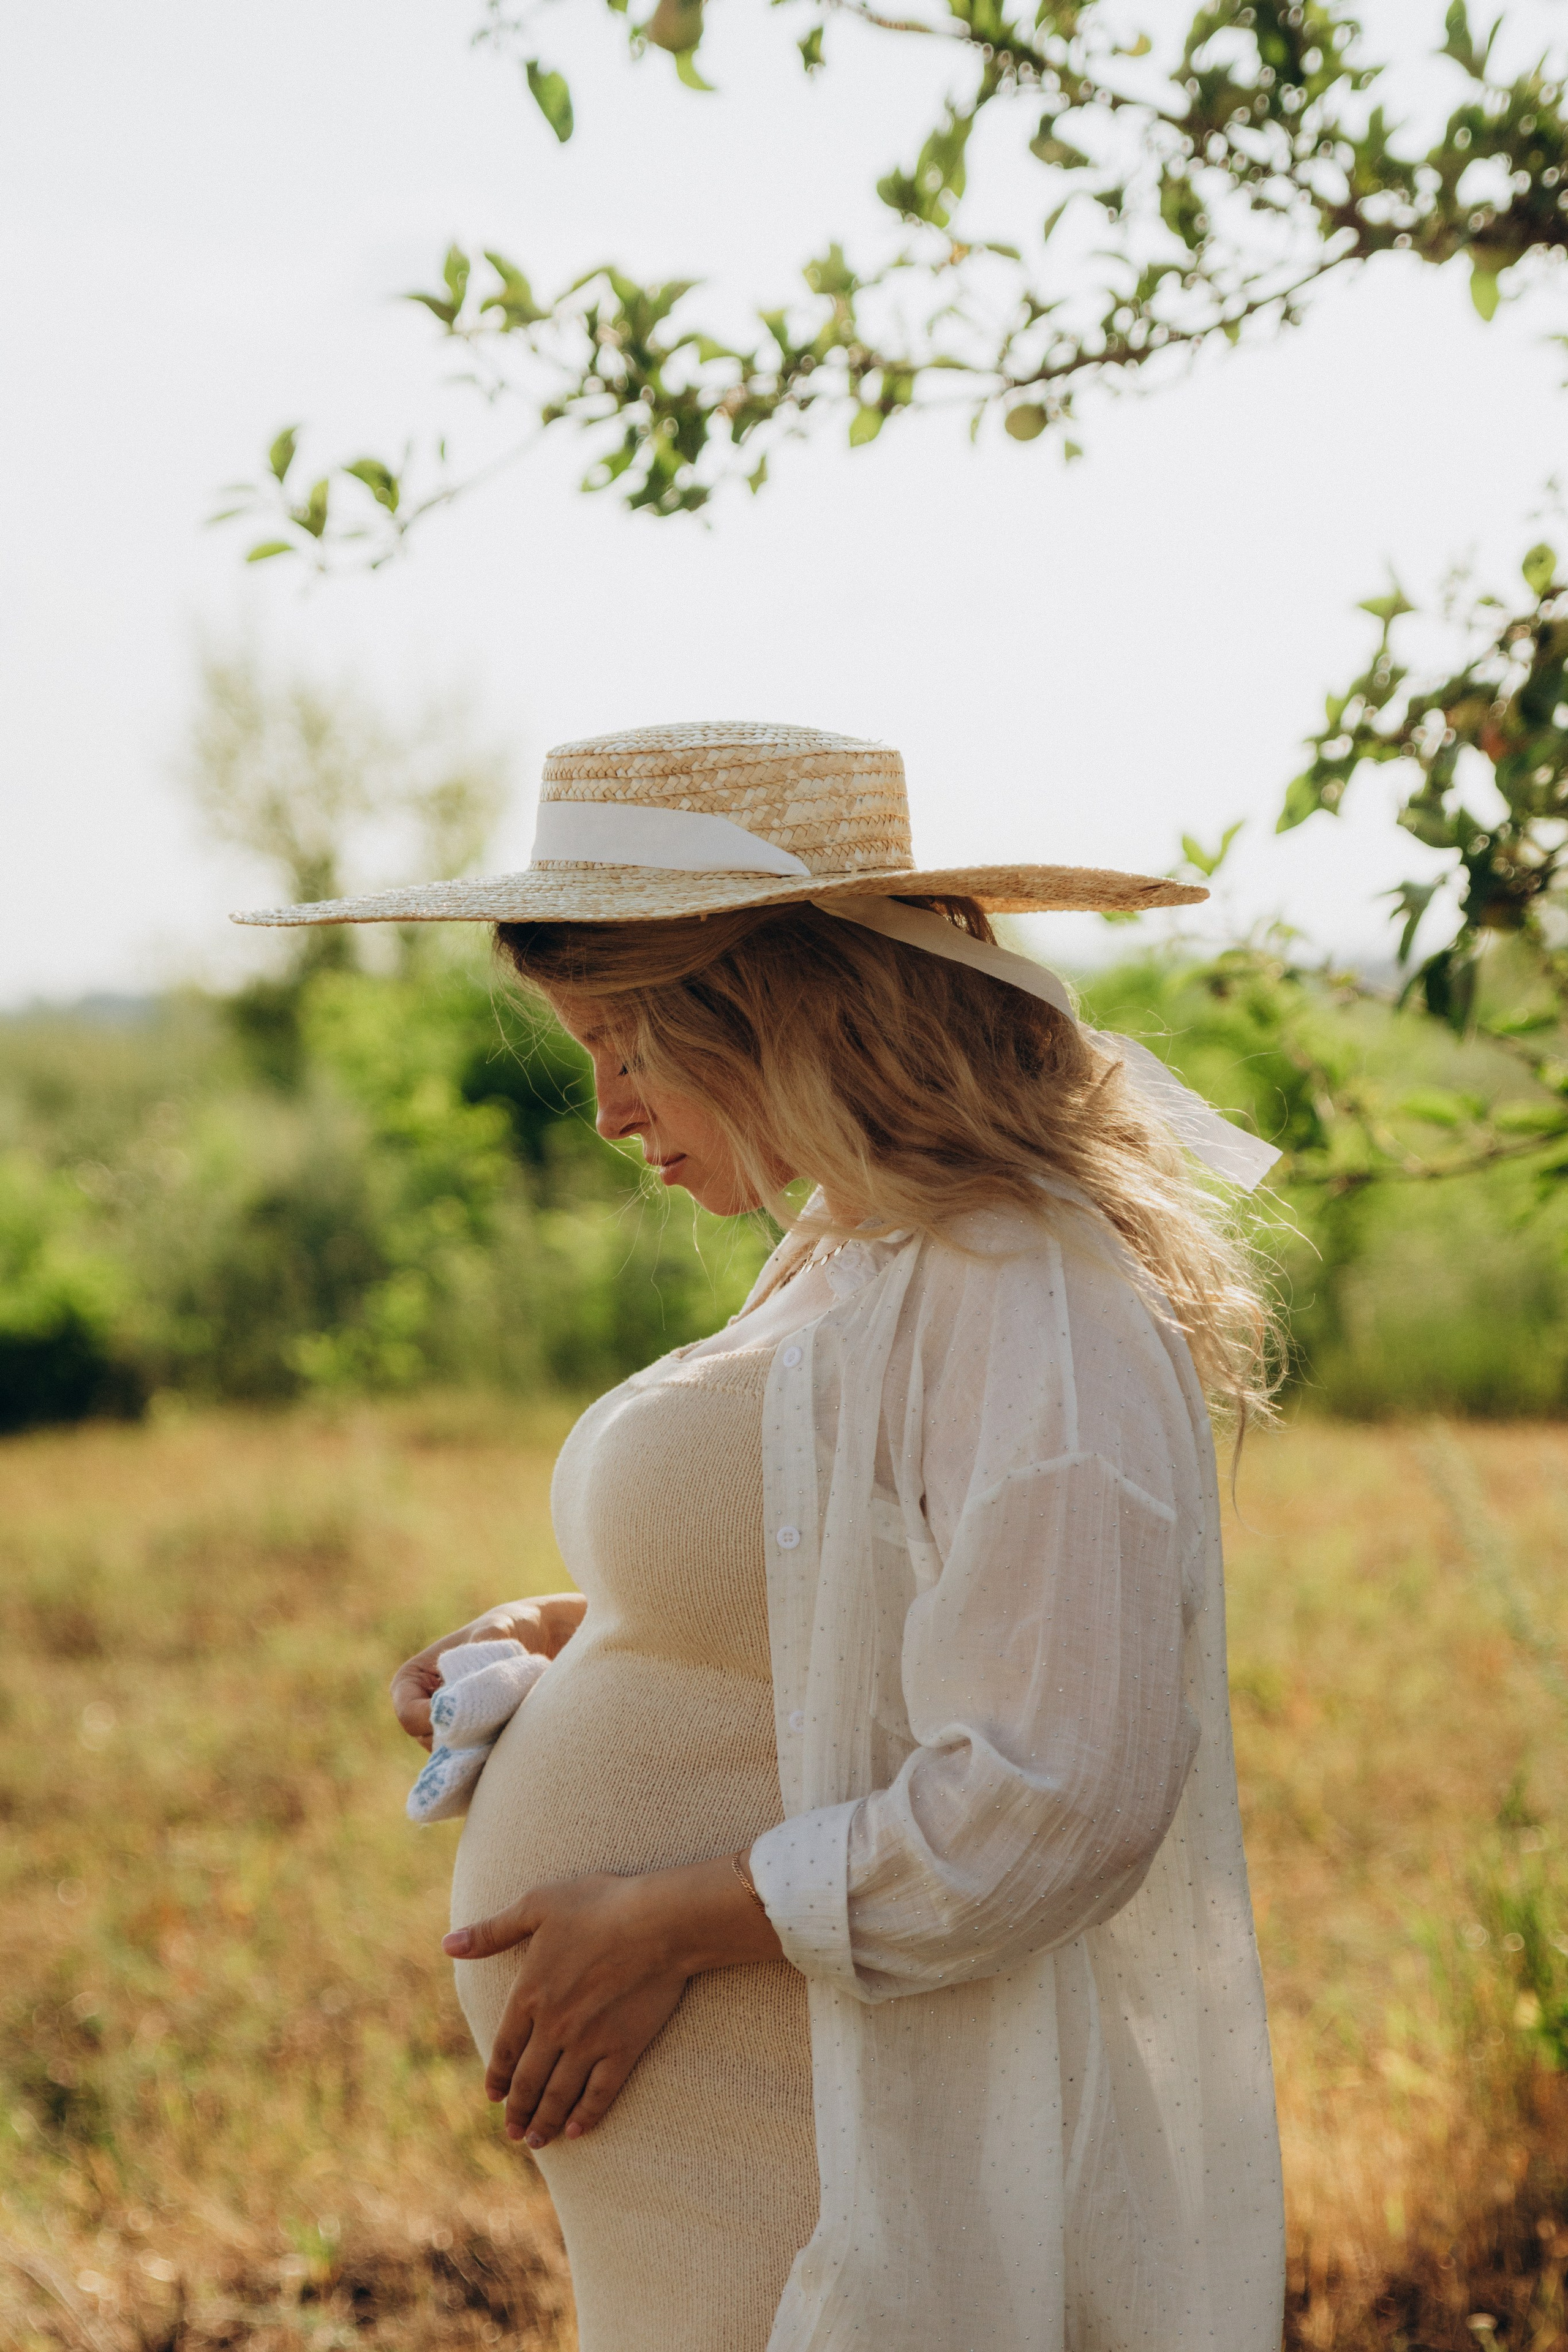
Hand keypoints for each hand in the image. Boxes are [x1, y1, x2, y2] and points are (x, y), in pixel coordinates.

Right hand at [390, 1593, 585, 1748]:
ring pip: (453, 1758)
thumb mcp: (497, 1628)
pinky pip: (473, 1763)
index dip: (438, 1718)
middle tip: (500, 1715)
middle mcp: (421, 1711)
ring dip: (482, 1743)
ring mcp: (445, 1731)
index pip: (409, 1717)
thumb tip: (468, 1683)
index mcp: (410, 1680)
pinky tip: (514, 1732)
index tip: (475, 1708)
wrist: (539, 1640)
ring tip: (510, 1716)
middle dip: (465, 1734)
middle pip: (430, 1743)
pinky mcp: (469, 1745)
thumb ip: (482, 1648)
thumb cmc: (510, 1628)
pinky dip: (493, 1751)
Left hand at [443, 1853, 783, 2146]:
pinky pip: (599, 2092)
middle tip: (512, 2132)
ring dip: (544, 2121)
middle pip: (528, 2080)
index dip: (497, 2076)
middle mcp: (554, 2027)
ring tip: (536, 2141)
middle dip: (517, 2109)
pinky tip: (577, 2129)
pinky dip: (586, 2115)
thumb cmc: (598, 1904)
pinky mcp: (623, 2049)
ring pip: (559, 2093)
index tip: (494, 2098)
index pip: (505, 2048)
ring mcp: (589, 2042)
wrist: (658, 1920)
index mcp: (530, 1995)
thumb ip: (492, 1932)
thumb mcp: (537, 1906)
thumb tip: (447, 1944)